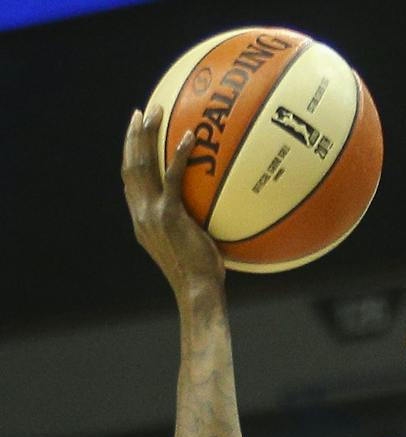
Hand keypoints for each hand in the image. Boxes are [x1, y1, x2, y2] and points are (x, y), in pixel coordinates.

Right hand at [121, 105, 223, 294]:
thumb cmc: (202, 275)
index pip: (130, 179)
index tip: (135, 133)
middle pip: (130, 164)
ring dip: (147, 135)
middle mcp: (140, 212)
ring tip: (156, 112)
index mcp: (141, 218)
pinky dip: (179, 155)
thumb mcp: (189, 245)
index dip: (130, 154)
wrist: (197, 291)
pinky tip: (190, 137)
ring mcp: (151, 213)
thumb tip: (211, 211)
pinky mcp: (169, 215)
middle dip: (134, 135)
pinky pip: (172, 177)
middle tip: (142, 111)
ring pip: (143, 165)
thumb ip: (188, 225)